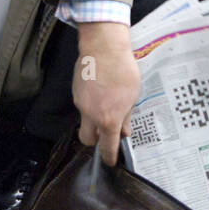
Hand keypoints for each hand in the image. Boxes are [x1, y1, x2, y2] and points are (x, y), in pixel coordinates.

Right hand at [72, 22, 140, 164]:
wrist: (104, 48)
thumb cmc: (123, 70)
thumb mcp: (133, 95)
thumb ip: (127, 117)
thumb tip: (124, 132)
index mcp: (108, 119)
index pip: (106, 147)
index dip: (108, 158)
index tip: (110, 161)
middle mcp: (91, 115)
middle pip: (87, 140)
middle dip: (95, 142)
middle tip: (105, 133)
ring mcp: (81, 103)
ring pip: (84, 121)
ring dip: (93, 120)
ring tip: (106, 103)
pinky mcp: (76, 92)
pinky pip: (82, 105)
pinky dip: (90, 104)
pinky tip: (99, 91)